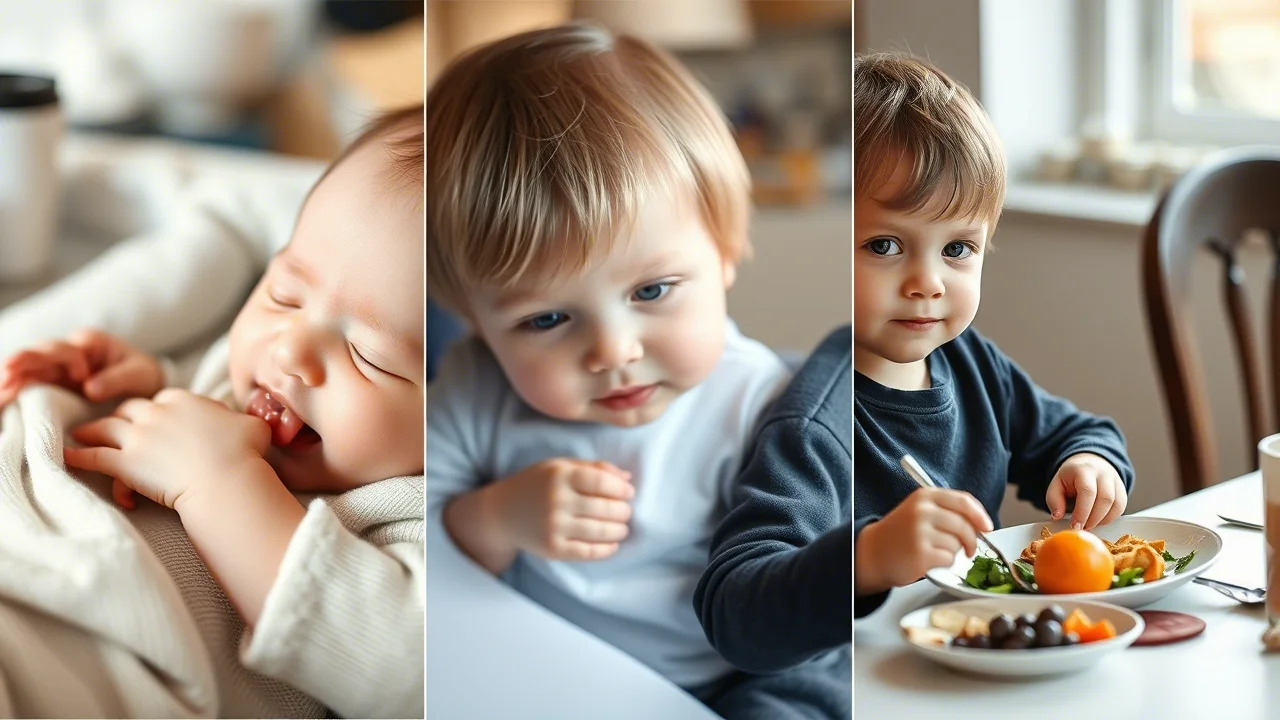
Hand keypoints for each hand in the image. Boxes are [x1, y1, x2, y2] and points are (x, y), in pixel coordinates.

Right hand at [0, 329, 163, 406]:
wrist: (143, 386)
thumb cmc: (141, 376)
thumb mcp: (138, 374)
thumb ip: (116, 379)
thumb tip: (89, 388)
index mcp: (89, 343)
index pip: (69, 347)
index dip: (69, 359)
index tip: (82, 375)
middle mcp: (67, 352)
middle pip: (41, 353)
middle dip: (24, 360)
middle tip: (8, 368)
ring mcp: (56, 369)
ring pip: (29, 369)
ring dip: (13, 375)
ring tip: (1, 384)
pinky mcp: (51, 384)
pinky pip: (29, 384)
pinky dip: (16, 389)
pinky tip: (4, 396)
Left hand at [63, 388, 271, 510]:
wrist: (226, 479)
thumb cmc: (244, 452)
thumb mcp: (252, 425)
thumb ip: (242, 419)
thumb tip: (248, 422)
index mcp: (183, 399)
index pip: (163, 399)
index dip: (159, 410)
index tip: (160, 420)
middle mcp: (156, 412)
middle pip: (129, 409)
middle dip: (122, 417)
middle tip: (116, 426)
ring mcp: (138, 437)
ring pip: (105, 427)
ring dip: (91, 430)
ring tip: (80, 433)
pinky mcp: (125, 463)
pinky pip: (93, 457)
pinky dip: (78, 456)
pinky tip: (65, 457)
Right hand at [486, 458, 634, 561]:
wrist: (501, 514)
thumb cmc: (536, 485)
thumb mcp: (559, 466)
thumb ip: (593, 467)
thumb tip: (628, 478)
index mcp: (559, 476)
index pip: (601, 482)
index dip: (621, 488)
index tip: (629, 492)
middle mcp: (556, 501)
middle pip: (604, 508)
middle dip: (623, 511)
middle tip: (626, 512)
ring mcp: (554, 527)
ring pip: (600, 531)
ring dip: (619, 530)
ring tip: (622, 528)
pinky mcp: (552, 549)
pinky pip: (588, 552)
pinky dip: (606, 550)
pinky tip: (613, 545)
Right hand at [856, 487, 992, 594]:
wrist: (873, 553)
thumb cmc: (901, 533)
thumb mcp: (920, 511)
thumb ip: (948, 511)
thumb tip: (983, 524)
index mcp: (925, 496)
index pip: (963, 501)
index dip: (980, 515)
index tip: (988, 527)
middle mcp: (922, 511)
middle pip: (965, 525)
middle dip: (971, 540)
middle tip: (968, 549)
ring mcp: (920, 532)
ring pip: (958, 544)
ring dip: (953, 552)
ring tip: (934, 550)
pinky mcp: (920, 554)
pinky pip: (949, 559)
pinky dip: (945, 563)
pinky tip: (929, 560)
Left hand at [1045, 452, 1126, 530]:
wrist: (1089, 463)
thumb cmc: (1072, 476)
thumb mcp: (1057, 484)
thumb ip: (1054, 500)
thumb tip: (1057, 516)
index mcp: (1084, 470)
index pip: (1087, 492)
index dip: (1082, 512)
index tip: (1075, 526)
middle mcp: (1103, 473)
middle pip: (1105, 499)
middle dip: (1093, 519)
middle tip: (1082, 528)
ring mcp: (1115, 481)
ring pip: (1116, 504)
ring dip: (1102, 520)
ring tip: (1088, 525)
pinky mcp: (1122, 490)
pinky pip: (1120, 507)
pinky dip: (1110, 518)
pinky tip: (1098, 520)